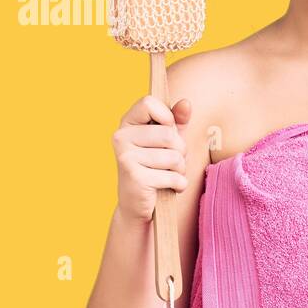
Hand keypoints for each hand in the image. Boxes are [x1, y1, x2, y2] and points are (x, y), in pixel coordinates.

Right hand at [112, 95, 191, 224]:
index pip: (148, 102)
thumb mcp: (169, 141)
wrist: (139, 205)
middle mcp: (121, 137)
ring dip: (180, 169)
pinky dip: (179, 184)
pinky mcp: (134, 177)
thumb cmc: (157, 168)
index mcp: (127, 123)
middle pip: (169, 134)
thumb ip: (178, 121)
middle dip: (180, 151)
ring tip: (169, 174)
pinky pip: (173, 176)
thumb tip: (186, 103)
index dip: (167, 116)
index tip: (168, 129)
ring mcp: (125, 157)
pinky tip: (169, 187)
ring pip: (174, 156)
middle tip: (172, 162)